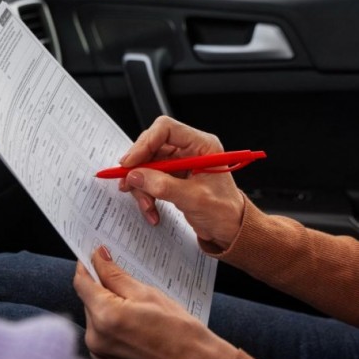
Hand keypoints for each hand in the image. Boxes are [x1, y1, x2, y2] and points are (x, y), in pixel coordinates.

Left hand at [73, 246, 236, 358]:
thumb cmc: (178, 330)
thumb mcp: (147, 293)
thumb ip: (115, 275)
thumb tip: (98, 257)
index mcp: (105, 316)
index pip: (82, 283)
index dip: (87, 266)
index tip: (94, 256)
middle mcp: (96, 337)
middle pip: (88, 300)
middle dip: (102, 288)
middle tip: (126, 282)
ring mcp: (99, 353)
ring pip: (94, 316)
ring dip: (107, 307)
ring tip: (137, 308)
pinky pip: (101, 333)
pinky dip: (112, 324)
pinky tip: (134, 323)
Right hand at [119, 116, 244, 249]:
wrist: (230, 229)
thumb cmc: (224, 212)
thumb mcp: (194, 199)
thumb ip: (163, 186)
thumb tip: (136, 176)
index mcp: (201, 145)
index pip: (166, 130)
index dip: (145, 143)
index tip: (130, 162)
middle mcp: (189, 150)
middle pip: (152, 147)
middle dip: (139, 168)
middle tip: (128, 183)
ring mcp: (180, 163)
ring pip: (147, 165)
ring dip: (141, 186)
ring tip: (147, 205)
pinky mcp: (173, 177)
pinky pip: (150, 179)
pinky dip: (146, 195)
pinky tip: (152, 209)